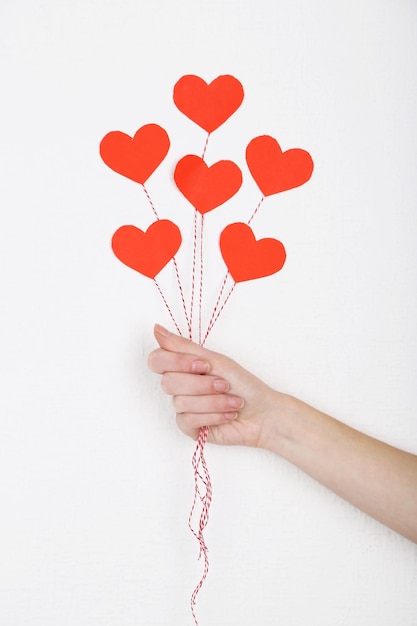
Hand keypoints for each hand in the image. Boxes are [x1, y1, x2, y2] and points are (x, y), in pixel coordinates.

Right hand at [147, 324, 286, 447]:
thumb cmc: (244, 385)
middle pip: (167, 382)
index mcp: (184, 366)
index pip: (157, 360)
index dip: (176, 362)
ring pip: (180, 402)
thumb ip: (183, 347)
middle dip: (201, 384)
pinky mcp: (189, 427)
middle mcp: (181, 386)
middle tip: (224, 384)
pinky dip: (213, 415)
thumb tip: (156, 329)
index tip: (203, 365)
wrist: (264, 413)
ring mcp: (183, 407)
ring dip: (213, 401)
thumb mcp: (215, 360)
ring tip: (233, 402)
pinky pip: (188, 420)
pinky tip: (228, 415)